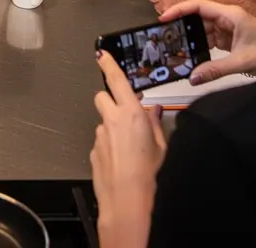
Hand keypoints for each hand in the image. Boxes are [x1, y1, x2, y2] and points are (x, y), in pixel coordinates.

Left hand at [91, 51, 165, 246]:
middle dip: (112, 102)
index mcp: (131, 113)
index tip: (102, 54)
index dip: (109, 64)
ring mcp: (100, 134)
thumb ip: (154, 123)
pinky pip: (100, 141)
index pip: (116, 80)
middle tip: (125, 116)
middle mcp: (112, 119)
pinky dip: (109, 146)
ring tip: (129, 149)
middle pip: (103, 97)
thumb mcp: (162, 147)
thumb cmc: (150, 176)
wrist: (128, 201)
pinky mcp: (93, 150)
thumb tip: (153, 110)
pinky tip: (121, 162)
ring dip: (112, 128)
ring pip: (103, 121)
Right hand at [160, 0, 255, 79]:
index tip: (162, 19)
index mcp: (230, 14)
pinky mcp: (230, 38)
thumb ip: (215, 70)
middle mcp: (227, 17)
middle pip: (197, 16)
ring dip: (190, 38)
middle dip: (181, 25)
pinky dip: (200, 46)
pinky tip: (190, 55)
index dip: (178, 10)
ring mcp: (228, 28)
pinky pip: (209, 39)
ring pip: (202, 29)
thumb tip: (192, 78)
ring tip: (173, 48)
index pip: (197, 5)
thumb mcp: (243, 62)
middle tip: (163, 37)